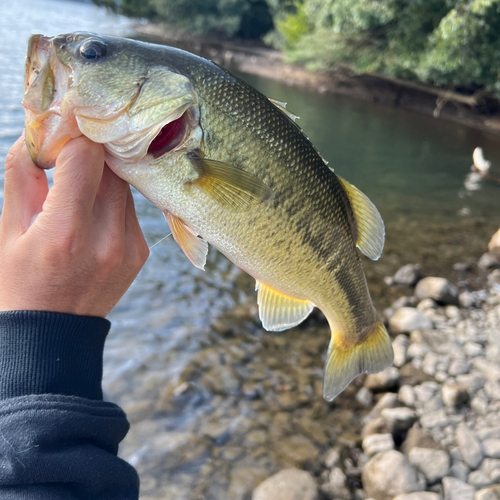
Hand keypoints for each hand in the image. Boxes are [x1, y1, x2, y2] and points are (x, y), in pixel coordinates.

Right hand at [0, 134, 148, 316]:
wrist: (54, 334)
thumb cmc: (21, 282)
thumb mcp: (8, 231)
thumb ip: (22, 177)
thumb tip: (36, 136)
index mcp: (65, 232)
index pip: (86, 158)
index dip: (72, 139)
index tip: (59, 140)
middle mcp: (106, 239)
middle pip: (111, 168)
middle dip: (90, 155)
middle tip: (71, 155)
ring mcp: (129, 248)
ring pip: (125, 187)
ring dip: (103, 178)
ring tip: (80, 187)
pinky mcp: (141, 254)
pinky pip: (131, 210)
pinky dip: (114, 201)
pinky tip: (94, 213)